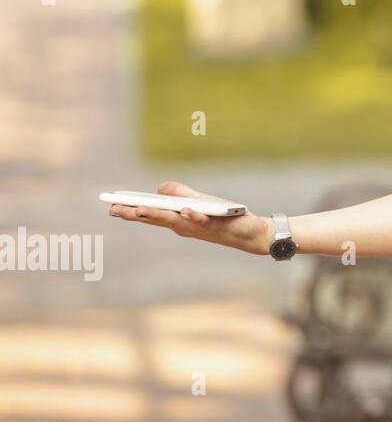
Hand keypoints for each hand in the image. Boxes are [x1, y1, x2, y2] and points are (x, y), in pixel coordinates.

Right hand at [106, 181, 273, 256]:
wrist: (250, 233)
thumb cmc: (222, 217)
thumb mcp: (198, 201)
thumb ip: (179, 193)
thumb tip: (159, 189)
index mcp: (177, 219)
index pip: (151, 214)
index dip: (132, 210)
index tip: (111, 206)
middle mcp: (184, 225)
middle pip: (156, 218)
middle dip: (135, 214)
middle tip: (114, 210)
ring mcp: (198, 226)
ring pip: (174, 220)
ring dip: (157, 214)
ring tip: (140, 209)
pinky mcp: (215, 224)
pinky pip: (202, 219)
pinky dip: (193, 216)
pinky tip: (184, 210)